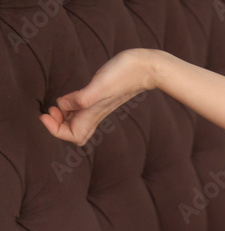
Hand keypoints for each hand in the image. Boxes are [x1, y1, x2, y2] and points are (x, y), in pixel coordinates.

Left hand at [39, 48, 161, 145]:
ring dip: (63, 118)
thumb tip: (62, 106)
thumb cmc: (125, 75)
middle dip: (58, 126)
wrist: (146, 68)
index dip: (55, 129)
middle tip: (50, 110)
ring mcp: (98, 106)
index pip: (72, 135)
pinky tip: (69, 97)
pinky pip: (82, 110)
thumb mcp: (100, 86)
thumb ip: (81, 99)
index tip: (46, 114)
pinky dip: (71, 108)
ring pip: (77, 123)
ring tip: (56, 105)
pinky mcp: (100, 97)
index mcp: (94, 114)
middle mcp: (95, 113)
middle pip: (74, 133)